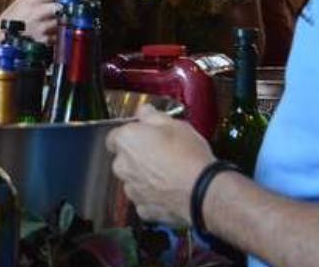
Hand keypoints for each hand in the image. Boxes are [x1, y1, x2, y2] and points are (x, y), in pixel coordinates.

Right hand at [0, 0, 86, 43]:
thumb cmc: (9, 20)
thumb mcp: (19, 1)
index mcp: (33, 1)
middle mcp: (40, 14)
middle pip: (66, 5)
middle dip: (75, 3)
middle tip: (81, 1)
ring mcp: (44, 29)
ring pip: (66, 21)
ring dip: (70, 18)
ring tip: (70, 15)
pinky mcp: (46, 42)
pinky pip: (61, 34)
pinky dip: (63, 31)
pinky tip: (59, 30)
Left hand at [106, 105, 215, 225]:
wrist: (203, 191)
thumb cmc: (189, 157)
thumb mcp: (175, 124)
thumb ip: (152, 116)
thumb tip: (144, 112)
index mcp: (126, 140)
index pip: (115, 136)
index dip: (131, 135)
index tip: (143, 136)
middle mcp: (122, 165)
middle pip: (124, 158)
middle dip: (138, 156)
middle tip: (162, 154)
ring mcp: (132, 188)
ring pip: (133, 179)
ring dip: (145, 176)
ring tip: (169, 173)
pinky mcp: (143, 208)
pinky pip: (144, 199)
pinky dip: (154, 196)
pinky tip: (170, 189)